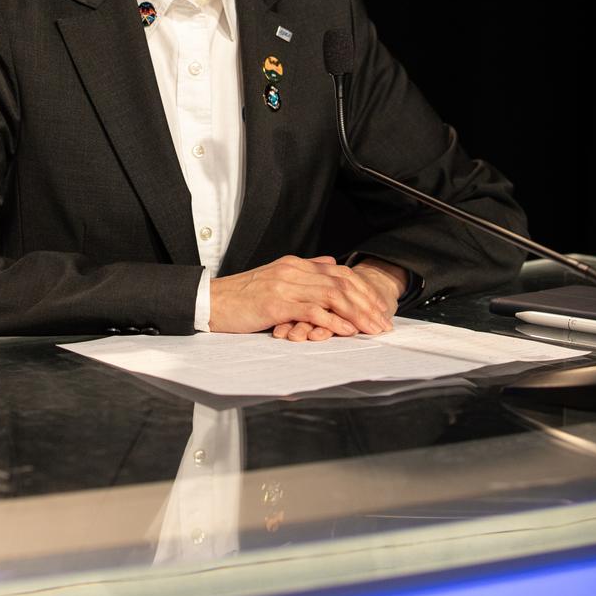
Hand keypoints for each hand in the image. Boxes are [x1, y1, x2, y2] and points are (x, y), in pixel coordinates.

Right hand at [209, 254, 394, 335]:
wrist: (212, 301)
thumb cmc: (241, 297)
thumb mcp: (275, 278)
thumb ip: (303, 272)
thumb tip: (330, 264)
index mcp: (294, 264)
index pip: (338, 272)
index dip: (362, 289)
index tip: (377, 307)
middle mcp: (293, 270)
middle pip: (341, 283)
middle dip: (366, 303)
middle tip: (383, 321)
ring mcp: (285, 285)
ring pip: (332, 295)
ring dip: (357, 313)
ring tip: (373, 328)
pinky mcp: (277, 303)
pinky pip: (313, 310)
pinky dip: (334, 321)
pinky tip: (348, 331)